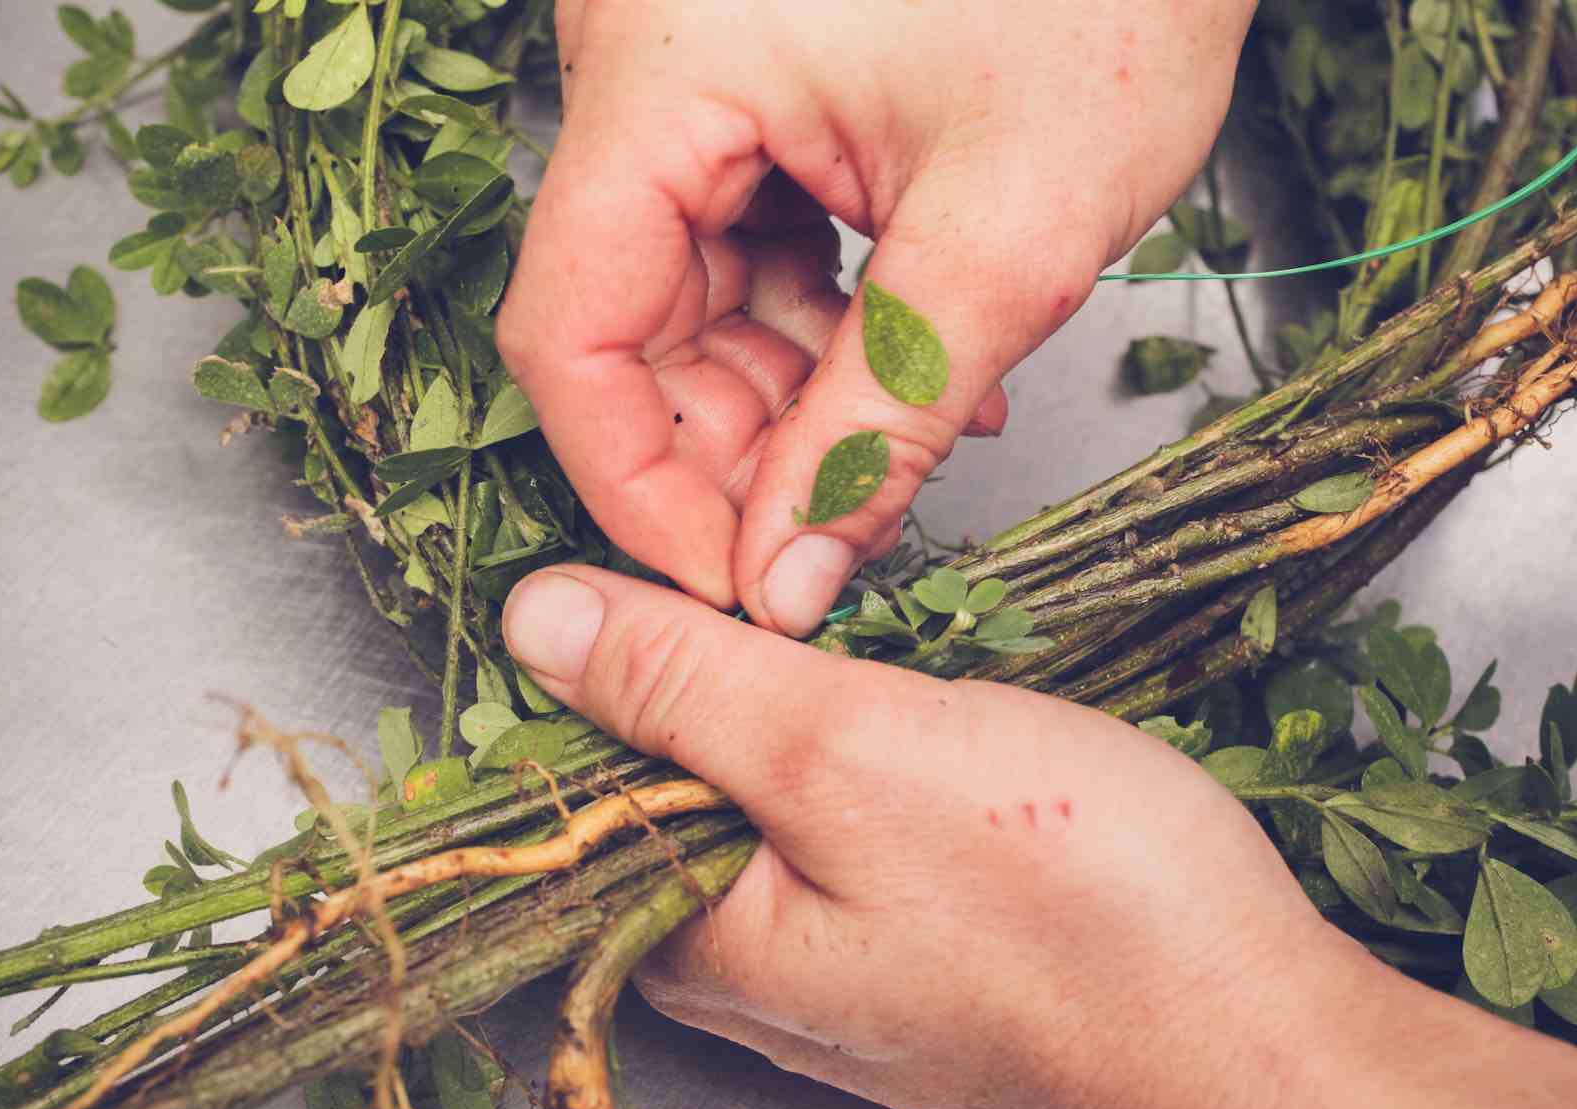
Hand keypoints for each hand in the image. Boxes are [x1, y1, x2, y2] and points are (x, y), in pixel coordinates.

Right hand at [497, 0, 1256, 633]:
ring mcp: (688, 65)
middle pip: (622, 317)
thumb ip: (881, 430)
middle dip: (729, 446)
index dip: (635, 481)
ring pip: (682, 293)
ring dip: (786, 394)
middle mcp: (640, 56)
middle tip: (832, 526)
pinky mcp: (744, 81)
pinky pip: (737, 237)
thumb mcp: (1006, 244)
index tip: (730, 577)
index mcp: (665, 65)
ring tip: (908, 437)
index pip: (570, 326)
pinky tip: (904, 367)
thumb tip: (786, 584)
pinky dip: (813, 323)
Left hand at [502, 569, 1576, 1108]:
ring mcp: (839, 966)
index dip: (605, 643)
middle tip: (797, 577)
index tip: (669, 551)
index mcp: (690, 939)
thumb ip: (688, 686)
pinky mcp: (922, 946)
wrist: (1265, 1042)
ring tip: (872, 634)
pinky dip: (871, 756)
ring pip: (770, 796)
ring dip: (807, 703)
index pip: (573, 774)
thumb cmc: (1077, 910)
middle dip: (720, 664)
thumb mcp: (855, 755)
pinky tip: (926, 715)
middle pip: (672, 779)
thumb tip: (538, 618)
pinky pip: (851, 829)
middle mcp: (744, 972)